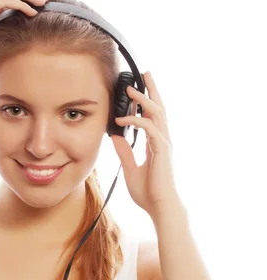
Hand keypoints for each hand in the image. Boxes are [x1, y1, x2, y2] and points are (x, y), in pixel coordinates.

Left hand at [110, 71, 180, 217]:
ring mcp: (164, 143)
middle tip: (144, 73)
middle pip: (159, 108)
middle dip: (151, 89)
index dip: (144, 102)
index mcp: (156, 144)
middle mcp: (162, 140)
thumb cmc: (148, 193)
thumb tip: (114, 137)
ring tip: (131, 89)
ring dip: (143, 99)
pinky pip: (149, 128)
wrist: (159, 206)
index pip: (151, 117)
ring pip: (156, 113)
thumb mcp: (130, 168)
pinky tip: (121, 121)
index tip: (136, 90)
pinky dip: (135, 121)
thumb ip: (123, 152)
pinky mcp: (161, 149)